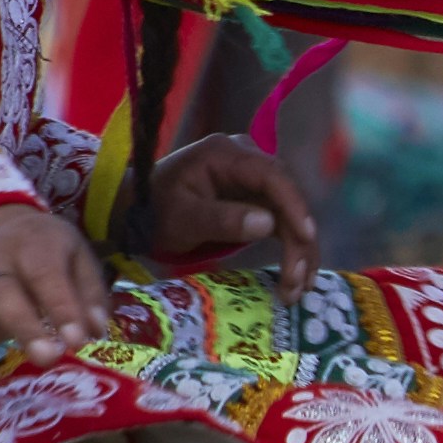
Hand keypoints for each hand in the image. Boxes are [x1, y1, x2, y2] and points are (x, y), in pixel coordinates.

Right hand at [0, 205, 112, 391]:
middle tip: (47, 359)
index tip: (78, 341)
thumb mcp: (76, 256)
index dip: (61, 307)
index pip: (44, 274)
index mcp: (31, 248)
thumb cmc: (47, 253)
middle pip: (0, 294)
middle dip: (22, 327)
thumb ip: (88, 292)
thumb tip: (95, 330)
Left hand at [130, 134, 318, 303]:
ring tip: (298, 288)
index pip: (273, 175)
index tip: (306, 236)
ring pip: (290, 214)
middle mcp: (247, 161)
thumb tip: (268, 224)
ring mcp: (253, 181)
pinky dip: (290, 250)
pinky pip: (282, 223)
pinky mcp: (256, 200)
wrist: (137, 212)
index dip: (294, 205)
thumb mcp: (182, 218)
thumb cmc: (154, 210)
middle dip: (300, 240)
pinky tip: (295, 277)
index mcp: (227, 154)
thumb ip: (222, 219)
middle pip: (288, 197)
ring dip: (300, 251)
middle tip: (299, 281)